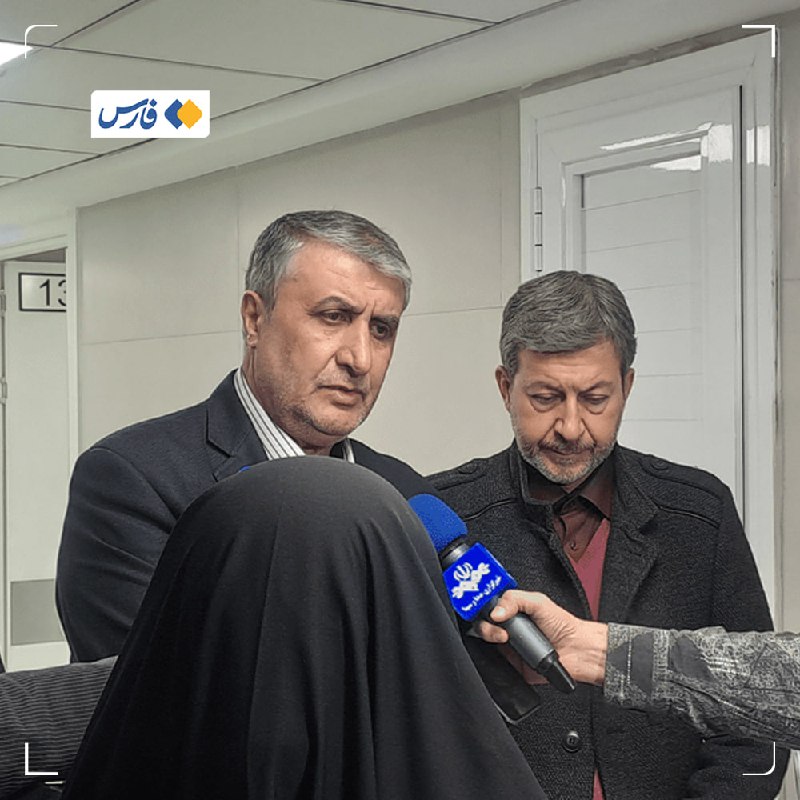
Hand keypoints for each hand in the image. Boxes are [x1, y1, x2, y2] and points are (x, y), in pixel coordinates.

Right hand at [474, 590, 608, 684]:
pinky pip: (493, 660)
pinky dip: (492, 656)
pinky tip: (503, 650)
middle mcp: (507, 625)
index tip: (479, 604)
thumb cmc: (563, 625)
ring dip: (489, 636)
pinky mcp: (510, 663)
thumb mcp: (539, 602)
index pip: (488, 603)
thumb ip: (515, 600)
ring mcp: (507, 644)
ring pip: (483, 640)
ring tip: (505, 638)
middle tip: (498, 624)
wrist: (577, 651)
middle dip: (485, 622)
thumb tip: (495, 611)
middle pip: (481, 621)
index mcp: (512, 608)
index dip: (479, 602)